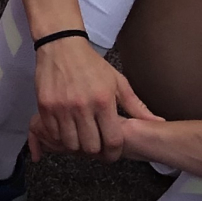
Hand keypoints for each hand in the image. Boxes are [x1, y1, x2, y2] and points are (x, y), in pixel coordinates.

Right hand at [28, 36, 150, 159]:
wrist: (61, 46)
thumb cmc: (91, 64)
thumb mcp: (118, 81)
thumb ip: (136, 105)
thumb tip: (156, 121)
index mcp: (104, 101)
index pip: (112, 140)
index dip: (114, 153)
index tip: (112, 154)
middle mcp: (82, 106)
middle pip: (90, 146)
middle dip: (95, 151)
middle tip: (96, 146)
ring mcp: (61, 107)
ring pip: (70, 143)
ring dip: (76, 145)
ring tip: (80, 138)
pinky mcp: (45, 106)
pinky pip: (52, 133)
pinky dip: (59, 136)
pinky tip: (66, 129)